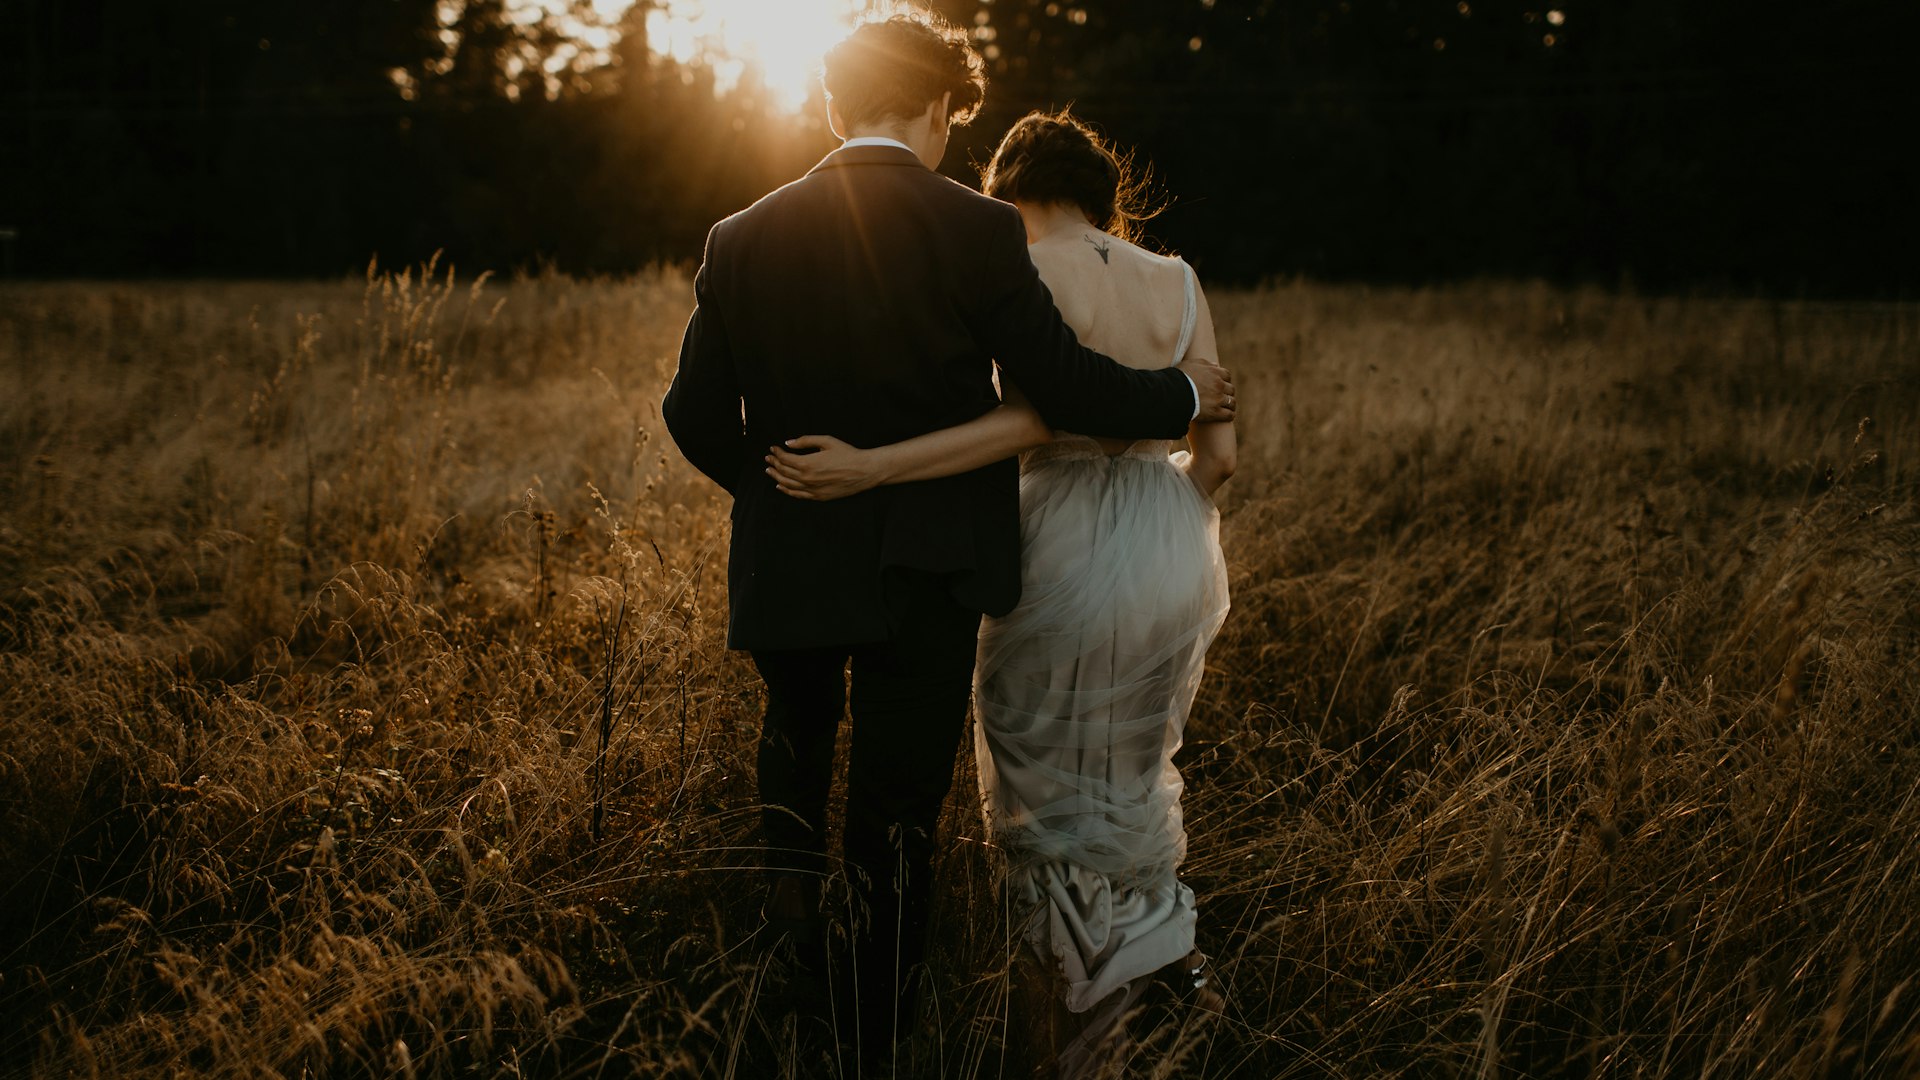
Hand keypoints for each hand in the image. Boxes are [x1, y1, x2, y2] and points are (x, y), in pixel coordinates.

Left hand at [766, 435, 886, 500]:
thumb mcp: (827, 441)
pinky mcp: (819, 497)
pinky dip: (786, 490)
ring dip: (776, 476)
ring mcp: (812, 489)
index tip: (773, 448)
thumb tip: (788, 443)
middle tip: (768, 458)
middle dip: (774, 463)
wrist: (864, 471)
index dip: (777, 453)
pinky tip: (780, 486)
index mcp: (808, 463)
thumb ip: (805, 441)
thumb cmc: (847, 453)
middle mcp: (807, 478)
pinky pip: (797, 495)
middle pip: (784, 471)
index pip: (785, 459)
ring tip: (770, 471)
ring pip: (787, 484)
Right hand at [1176, 357, 1236, 422]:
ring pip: (1232, 402)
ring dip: (1230, 404)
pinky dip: (1230, 415)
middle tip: (1223, 397)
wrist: (1172, 393)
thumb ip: (1205, 364)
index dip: (1224, 381)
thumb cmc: (1178, 377)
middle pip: (1231, 389)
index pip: (1227, 376)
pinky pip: (1229, 415)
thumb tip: (1216, 365)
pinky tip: (1228, 416)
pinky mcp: (1215, 412)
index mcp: (1214, 372)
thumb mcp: (1191, 364)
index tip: (1221, 385)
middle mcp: (1219, 385)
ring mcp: (1218, 399)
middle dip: (1227, 393)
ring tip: (1227, 408)